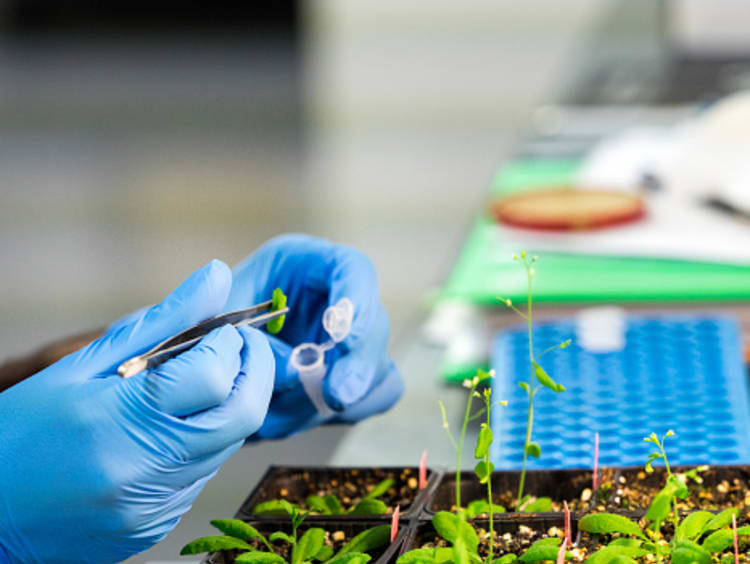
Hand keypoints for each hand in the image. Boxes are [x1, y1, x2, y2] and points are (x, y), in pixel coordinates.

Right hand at [0, 260, 273, 563]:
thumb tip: (216, 275)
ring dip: (230, 405)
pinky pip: (204, 474)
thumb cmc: (22, 431)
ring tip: (200, 381)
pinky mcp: (157, 526)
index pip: (215, 376)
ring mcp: (156, 506)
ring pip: (229, 444)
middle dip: (254, 372)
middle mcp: (148, 472)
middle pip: (243, 415)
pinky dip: (203, 440)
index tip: (223, 329)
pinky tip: (175, 424)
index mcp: (123, 421)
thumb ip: (161, 322)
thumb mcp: (83, 365)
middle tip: (240, 346)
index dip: (230, 345)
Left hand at [224, 234, 402, 438]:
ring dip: (344, 395)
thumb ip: (235, 327)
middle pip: (374, 324)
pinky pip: (378, 394)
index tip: (340, 337)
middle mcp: (337, 296)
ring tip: (295, 411)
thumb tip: (271, 342)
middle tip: (336, 395)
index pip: (352, 269)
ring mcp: (351, 338)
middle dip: (357, 364)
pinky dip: (349, 410)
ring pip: (379, 366)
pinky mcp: (353, 373)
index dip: (354, 302)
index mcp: (306, 263)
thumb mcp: (210, 313)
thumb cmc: (205, 325)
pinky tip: (309, 415)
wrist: (205, 356)